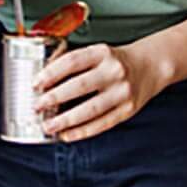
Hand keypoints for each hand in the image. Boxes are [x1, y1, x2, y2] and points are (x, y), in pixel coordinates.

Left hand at [36, 40, 166, 141]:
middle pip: (80, 86)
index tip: (36, 83)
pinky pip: (102, 124)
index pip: (73, 61)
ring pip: (90, 109)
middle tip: (37, 106)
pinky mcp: (127, 110)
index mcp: (103, 53)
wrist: (149, 66)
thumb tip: (44, 76)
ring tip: (48, 125)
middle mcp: (114, 71)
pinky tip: (67, 134)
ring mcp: (122, 92)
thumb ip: (73, 61)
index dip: (52, 73)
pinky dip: (82, 131)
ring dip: (66, 120)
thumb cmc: (116, 61)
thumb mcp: (97, 52)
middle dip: (54, 98)